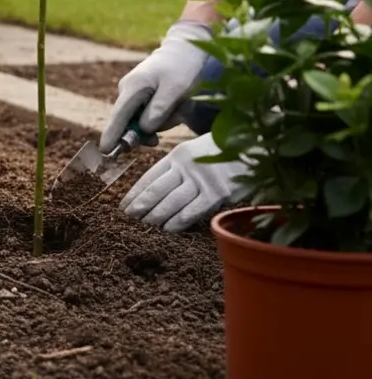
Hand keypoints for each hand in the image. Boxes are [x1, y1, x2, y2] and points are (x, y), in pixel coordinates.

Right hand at [100, 20, 213, 154]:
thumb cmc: (183, 66)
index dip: (112, 135)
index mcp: (133, 88)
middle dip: (149, 129)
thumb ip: (158, 111)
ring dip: (161, 120)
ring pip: (141, 119)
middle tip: (170, 124)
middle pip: (129, 122)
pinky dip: (161, 114)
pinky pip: (146, 112)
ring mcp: (132, 92)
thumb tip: (143, 129)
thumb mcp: (176, 89)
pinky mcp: (140, 94)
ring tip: (180, 106)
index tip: (105, 151)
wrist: (186, 47)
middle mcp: (127, 90)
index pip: (118, 117)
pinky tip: (175, 105)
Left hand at [119, 132, 246, 231]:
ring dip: (156, 217)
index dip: (135, 193)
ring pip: (171, 203)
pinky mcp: (217, 193)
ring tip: (146, 225)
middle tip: (129, 218)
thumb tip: (154, 191)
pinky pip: (192, 212)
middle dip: (140, 206)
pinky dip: (177, 222)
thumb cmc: (221, 152)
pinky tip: (168, 229)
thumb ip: (176, 168)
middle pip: (156, 191)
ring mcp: (202, 180)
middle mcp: (187, 167)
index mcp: (178, 155)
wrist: (255, 148)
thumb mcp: (194, 152)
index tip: (123, 205)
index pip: (149, 177)